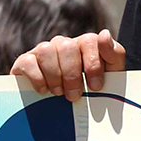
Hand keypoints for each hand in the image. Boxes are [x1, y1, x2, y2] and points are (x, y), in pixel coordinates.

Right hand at [10, 30, 125, 101]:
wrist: (63, 106)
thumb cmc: (90, 89)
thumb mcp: (110, 75)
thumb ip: (114, 55)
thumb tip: (105, 34)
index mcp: (86, 44)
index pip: (90, 41)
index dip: (93, 64)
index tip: (96, 87)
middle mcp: (64, 43)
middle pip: (68, 47)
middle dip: (72, 75)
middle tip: (74, 96)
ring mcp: (44, 50)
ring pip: (47, 50)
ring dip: (54, 75)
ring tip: (59, 93)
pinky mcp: (25, 60)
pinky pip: (28, 62)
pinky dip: (37, 78)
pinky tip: (44, 90)